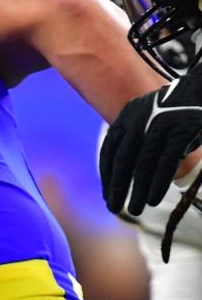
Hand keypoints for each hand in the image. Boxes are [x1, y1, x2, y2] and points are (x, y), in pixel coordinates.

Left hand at [101, 74, 201, 215]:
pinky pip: (165, 164)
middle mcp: (138, 121)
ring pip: (143, 166)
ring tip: (134, 210)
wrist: (198, 89)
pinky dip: (158, 183)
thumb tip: (126, 172)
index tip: (106, 194)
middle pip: (123, 161)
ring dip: (138, 191)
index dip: (107, 175)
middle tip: (113, 207)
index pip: (110, 151)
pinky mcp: (180, 133)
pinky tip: (153, 199)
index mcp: (126, 117)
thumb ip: (133, 138)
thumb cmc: (172, 107)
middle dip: (117, 187)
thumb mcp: (145, 116)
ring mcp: (159, 127)